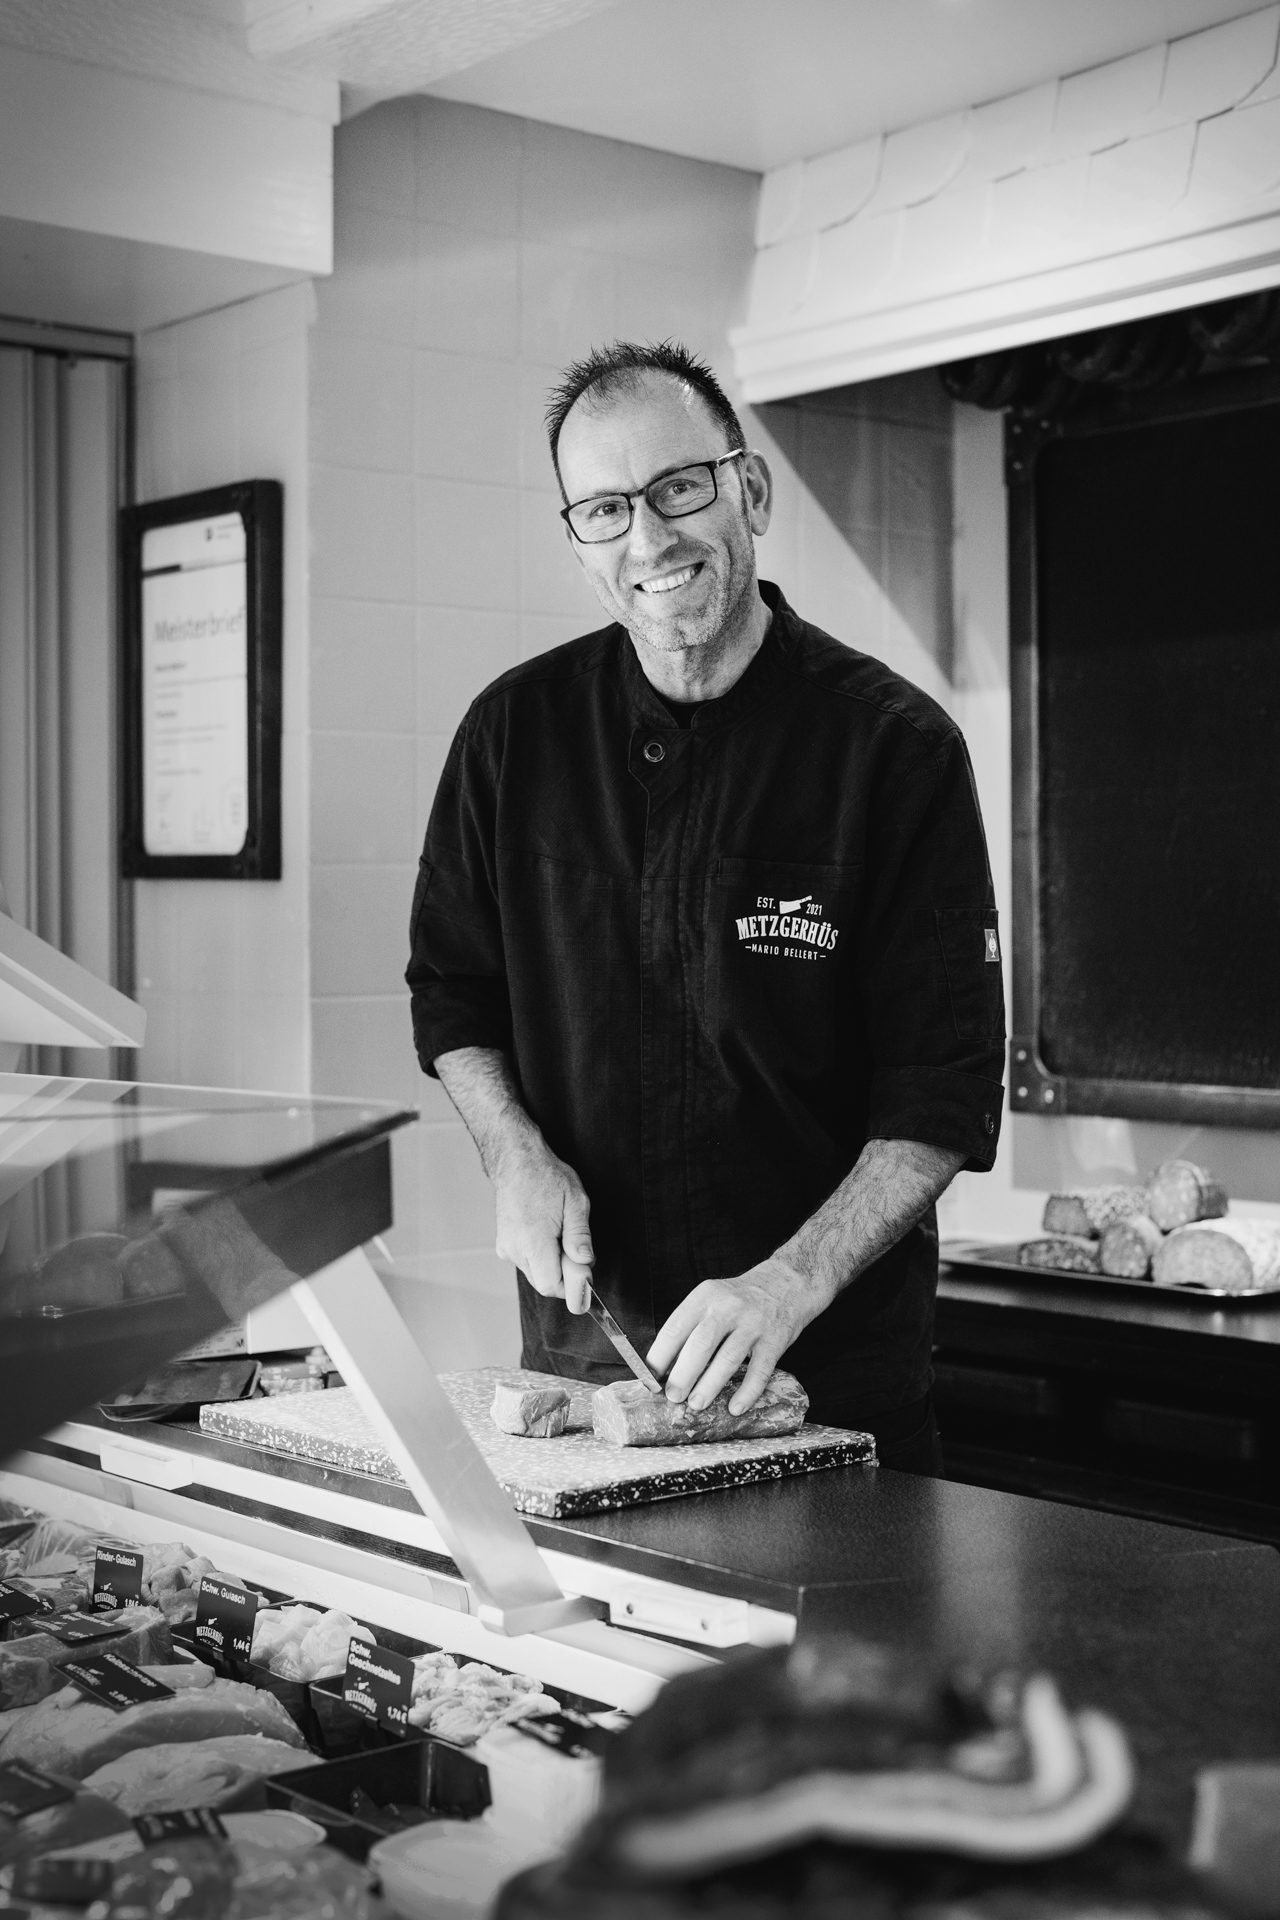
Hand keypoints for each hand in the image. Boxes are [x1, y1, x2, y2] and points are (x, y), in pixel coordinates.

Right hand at [493, 1142, 593, 1312]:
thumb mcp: (575, 1201)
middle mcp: (514, 1249)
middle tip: (576, 1248)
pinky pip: (527, 1262)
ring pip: (536, 1273)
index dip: (571, 1285)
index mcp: (532, 1241)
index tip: (584, 1273)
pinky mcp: (503, 1245)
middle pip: (544, 1282)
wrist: (516, 1161)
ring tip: (560, 1234)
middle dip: (565, 1273)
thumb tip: (585, 1261)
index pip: (550, 1285)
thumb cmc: (546, 1176)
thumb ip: (580, 1235)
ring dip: (553, 1264)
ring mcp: (506, 1248)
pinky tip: (547, 1233)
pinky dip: (541, 1256)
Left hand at [647, 1258, 832, 1415]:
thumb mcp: (713, 1298)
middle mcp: (728, 1307)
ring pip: (728, 1359)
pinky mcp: (774, 1340)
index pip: (675, 1327)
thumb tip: (667, 1365)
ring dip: (709, 1385)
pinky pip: (760, 1370)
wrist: (787, 1283)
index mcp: (706, 1296)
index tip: (650, 1377)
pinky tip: (735, 1407)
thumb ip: (692, 1325)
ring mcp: (753, 1324)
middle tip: (673, 1396)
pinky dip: (747, 1392)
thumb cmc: (742, 1298)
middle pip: (700, 1344)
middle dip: (683, 1374)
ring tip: (696, 1404)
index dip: (660, 1355)